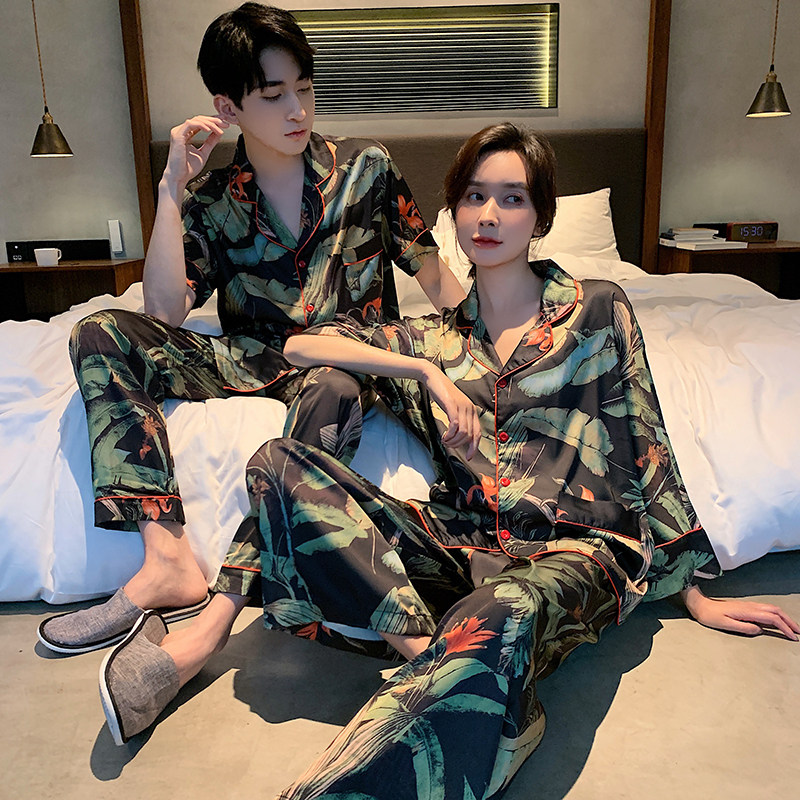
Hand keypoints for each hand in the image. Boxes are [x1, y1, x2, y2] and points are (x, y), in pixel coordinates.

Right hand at [162, 115, 228, 191]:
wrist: (179, 177)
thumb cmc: (187, 169)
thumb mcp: (204, 153)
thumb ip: (210, 142)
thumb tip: (218, 134)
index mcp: (186, 135)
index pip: (200, 123)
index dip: (212, 121)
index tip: (224, 123)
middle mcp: (182, 132)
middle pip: (199, 119)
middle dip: (213, 120)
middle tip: (225, 124)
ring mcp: (178, 132)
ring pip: (196, 120)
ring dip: (210, 123)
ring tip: (220, 129)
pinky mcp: (177, 135)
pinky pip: (190, 124)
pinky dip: (201, 125)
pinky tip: (209, 129)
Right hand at [422, 366, 480, 459]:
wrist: (434, 377)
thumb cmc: (442, 394)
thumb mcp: (453, 407)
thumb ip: (458, 420)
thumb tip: (458, 437)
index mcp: (472, 410)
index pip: (478, 433)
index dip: (474, 447)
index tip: (468, 457)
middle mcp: (470, 408)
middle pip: (470, 435)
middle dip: (459, 445)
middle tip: (448, 445)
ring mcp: (461, 406)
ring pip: (463, 432)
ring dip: (453, 441)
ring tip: (445, 440)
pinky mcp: (452, 405)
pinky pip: (455, 424)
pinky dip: (450, 434)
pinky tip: (444, 435)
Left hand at [681, 584, 798, 640]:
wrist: (700, 605)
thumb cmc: (710, 616)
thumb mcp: (724, 624)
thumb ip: (742, 627)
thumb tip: (759, 630)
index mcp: (747, 611)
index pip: (771, 618)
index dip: (784, 627)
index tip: (792, 637)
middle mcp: (750, 606)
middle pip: (775, 611)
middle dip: (789, 621)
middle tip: (798, 632)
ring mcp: (748, 606)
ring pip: (772, 609)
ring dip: (784, 617)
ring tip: (792, 627)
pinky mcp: (746, 607)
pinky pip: (765, 610)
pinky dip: (776, 615)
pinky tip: (777, 621)